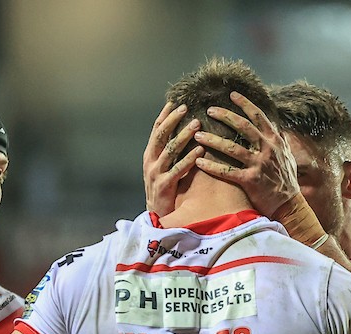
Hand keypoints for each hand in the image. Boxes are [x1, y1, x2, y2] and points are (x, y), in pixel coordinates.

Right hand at [142, 102, 202, 216]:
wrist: (157, 215)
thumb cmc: (165, 188)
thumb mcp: (163, 167)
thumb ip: (170, 152)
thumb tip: (185, 132)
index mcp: (150, 154)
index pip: (156, 130)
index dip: (165, 115)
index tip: (174, 101)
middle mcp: (150, 162)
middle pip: (160, 136)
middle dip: (173, 120)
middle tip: (185, 107)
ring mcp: (155, 174)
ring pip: (169, 150)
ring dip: (183, 136)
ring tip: (197, 124)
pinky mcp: (164, 186)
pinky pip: (178, 169)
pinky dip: (189, 159)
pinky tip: (200, 151)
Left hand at [192, 91, 299, 217]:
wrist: (289, 204)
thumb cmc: (285, 180)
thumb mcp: (286, 155)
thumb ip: (277, 141)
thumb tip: (273, 126)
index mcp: (274, 140)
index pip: (258, 116)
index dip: (244, 104)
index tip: (231, 94)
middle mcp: (267, 149)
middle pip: (242, 126)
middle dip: (224, 116)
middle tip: (209, 110)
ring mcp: (258, 164)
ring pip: (231, 148)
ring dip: (213, 140)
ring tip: (197, 135)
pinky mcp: (250, 180)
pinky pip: (227, 171)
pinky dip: (212, 167)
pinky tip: (199, 163)